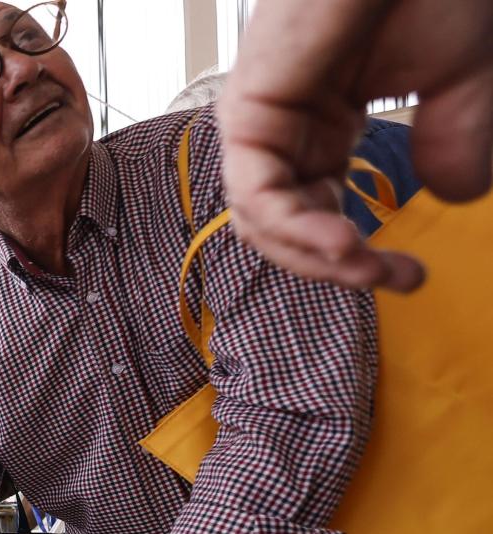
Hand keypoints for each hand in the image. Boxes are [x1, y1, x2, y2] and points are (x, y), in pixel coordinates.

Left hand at [219, 0, 492, 290]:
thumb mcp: (458, 78)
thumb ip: (455, 139)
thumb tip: (454, 197)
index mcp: (322, 127)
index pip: (322, 213)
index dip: (360, 257)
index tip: (411, 277)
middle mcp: (285, 129)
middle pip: (286, 228)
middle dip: (338, 267)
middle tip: (392, 281)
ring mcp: (262, 120)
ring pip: (264, 221)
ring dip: (315, 257)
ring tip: (367, 267)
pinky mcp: (249, 109)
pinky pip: (257, 192)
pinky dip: (295, 229)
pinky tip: (343, 243)